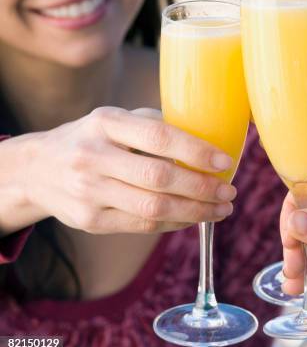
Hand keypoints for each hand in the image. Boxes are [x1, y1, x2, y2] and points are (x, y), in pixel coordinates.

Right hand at [20, 107, 236, 233]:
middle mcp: (93, 156)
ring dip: (195, 212)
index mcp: (105, 123)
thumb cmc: (92, 139)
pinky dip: (175, 223)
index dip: (196, 152)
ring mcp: (88, 191)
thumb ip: (155, 127)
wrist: (36, 169)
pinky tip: (194, 217)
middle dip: (202, 188)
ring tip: (221, 209)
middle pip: (158, 178)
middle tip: (229, 192)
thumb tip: (210, 139)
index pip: (158, 137)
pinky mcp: (89, 220)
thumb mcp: (115, 121)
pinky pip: (142, 225)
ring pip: (153, 208)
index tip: (225, 162)